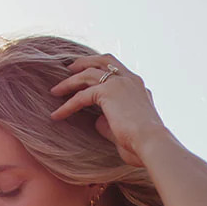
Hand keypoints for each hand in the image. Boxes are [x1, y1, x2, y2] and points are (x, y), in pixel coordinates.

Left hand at [48, 54, 165, 167]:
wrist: (151, 143)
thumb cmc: (141, 145)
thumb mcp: (124, 130)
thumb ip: (109, 123)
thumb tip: (97, 122)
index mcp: (138, 87)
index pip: (117, 69)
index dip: (102, 68)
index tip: (88, 73)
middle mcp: (130, 79)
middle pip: (103, 60)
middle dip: (85, 62)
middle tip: (69, 69)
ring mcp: (119, 83)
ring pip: (88, 73)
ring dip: (70, 81)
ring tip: (55, 91)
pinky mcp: (108, 92)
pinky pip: (82, 96)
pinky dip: (67, 105)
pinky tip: (57, 115)